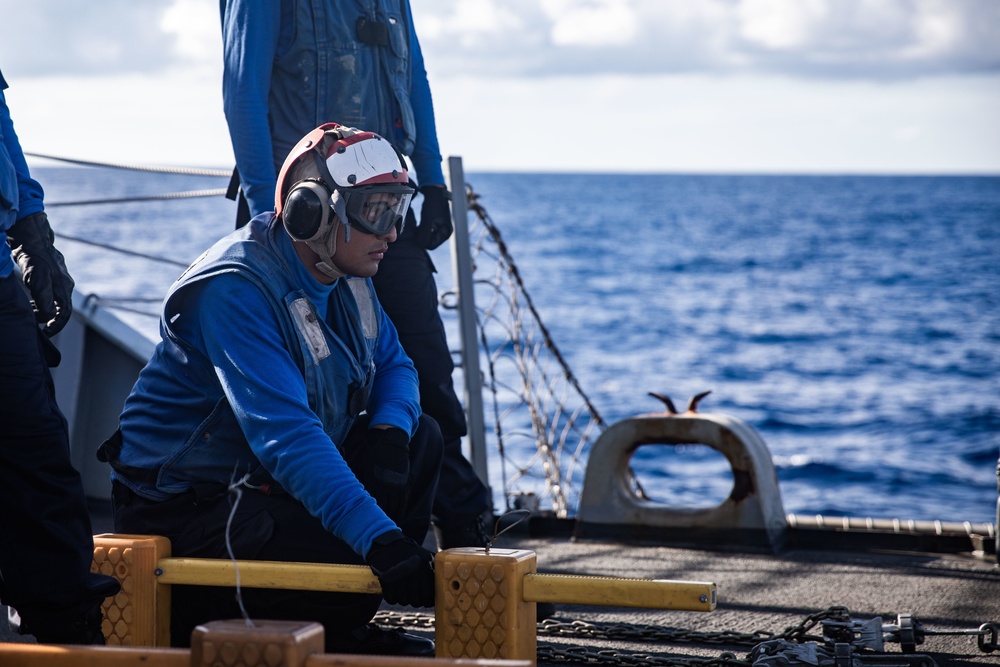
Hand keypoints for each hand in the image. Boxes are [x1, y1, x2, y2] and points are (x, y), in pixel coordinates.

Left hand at [7, 211, 74, 335]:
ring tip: (32, 312)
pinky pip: (51, 293)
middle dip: (50, 319)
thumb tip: (47, 316)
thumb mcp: (37, 279)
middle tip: (38, 327)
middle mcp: (65, 284)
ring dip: (44, 310)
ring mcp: (60, 279)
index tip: (46, 332)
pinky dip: (42, 301)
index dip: (56, 325)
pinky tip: (32, 300)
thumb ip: (43, 299)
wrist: (32, 238)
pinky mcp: (53, 275)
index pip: (64, 313)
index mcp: (64, 287)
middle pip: (62, 309)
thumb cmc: (34, 257)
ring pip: (56, 301)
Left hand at [359, 427, 410, 521]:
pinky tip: (399, 512)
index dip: (371, 515)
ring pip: (397, 505)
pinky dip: (401, 507)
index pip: (372, 504)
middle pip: (385, 507)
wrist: (389, 440)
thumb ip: (356, 481)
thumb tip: (347, 494)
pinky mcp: (404, 480)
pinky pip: (404, 498)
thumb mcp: (360, 466)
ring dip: (393, 515)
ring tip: (389, 523)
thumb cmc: (371, 453)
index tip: (367, 523)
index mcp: (374, 482)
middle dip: (382, 518)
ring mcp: (397, 483)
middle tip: (378, 527)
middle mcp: (387, 485)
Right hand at [366, 530, 434, 606]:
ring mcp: (398, 578)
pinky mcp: (386, 581)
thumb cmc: (410, 553)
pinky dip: (392, 598)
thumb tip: (443, 583)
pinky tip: (394, 591)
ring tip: (403, 591)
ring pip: (403, 601)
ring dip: (403, 599)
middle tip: (413, 596)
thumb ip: (435, 569)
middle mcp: (412, 574)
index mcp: (424, 568)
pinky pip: (391, 599)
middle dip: (415, 601)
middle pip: (415, 601)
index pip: (428, 596)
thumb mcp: (426, 556)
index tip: (424, 599)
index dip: (427, 601)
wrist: (388, 545)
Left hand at [416, 185, 452, 249]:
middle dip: (422, 238)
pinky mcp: (436, 225)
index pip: (432, 246)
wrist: (434, 191)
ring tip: (417, 227)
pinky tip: (419, 226)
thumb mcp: (428, 220)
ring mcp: (440, 229)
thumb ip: (424, 234)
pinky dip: (421, 231)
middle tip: (415, 230)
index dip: (422, 242)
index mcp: (446, 232)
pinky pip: (427, 233)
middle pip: (430, 242)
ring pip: (427, 238)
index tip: (416, 235)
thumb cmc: (433, 204)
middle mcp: (445, 232)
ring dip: (421, 234)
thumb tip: (420, 245)